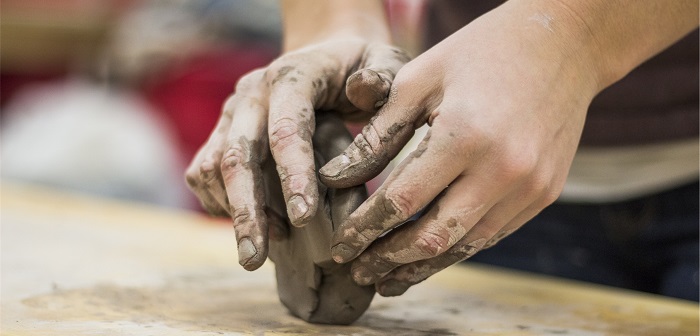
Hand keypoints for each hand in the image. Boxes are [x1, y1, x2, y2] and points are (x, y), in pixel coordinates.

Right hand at [185, 37, 409, 270]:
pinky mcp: (221, 132)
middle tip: (254, 260)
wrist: (326, 56)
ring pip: (213, 168)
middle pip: (237, 155)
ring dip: (233, 212)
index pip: (286, 129)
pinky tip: (254, 226)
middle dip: (246, 211)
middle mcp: (252, 94)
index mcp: (292, 76)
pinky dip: (220, 204)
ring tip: (262, 250)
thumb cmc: (362, 66)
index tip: (304, 220)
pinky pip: (204, 172)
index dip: (293, 175)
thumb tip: (362, 91)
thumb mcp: (385, 61)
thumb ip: (382, 76)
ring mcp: (232, 113)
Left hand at [320, 2, 602, 295]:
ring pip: (465, 246)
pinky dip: (457, 248)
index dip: (364, 229)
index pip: (401, 201)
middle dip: (388, 260)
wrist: (563, 44)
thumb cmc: (481, 53)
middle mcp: (503, 170)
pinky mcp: (545, 194)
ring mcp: (530, 187)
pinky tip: (431, 254)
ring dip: (423, 266)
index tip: (340, 245)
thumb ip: (377, 134)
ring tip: (388, 279)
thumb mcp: (419, 79)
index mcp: (464, 135)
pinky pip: (493, 234)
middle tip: (358, 271)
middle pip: (433, 237)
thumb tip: (335, 179)